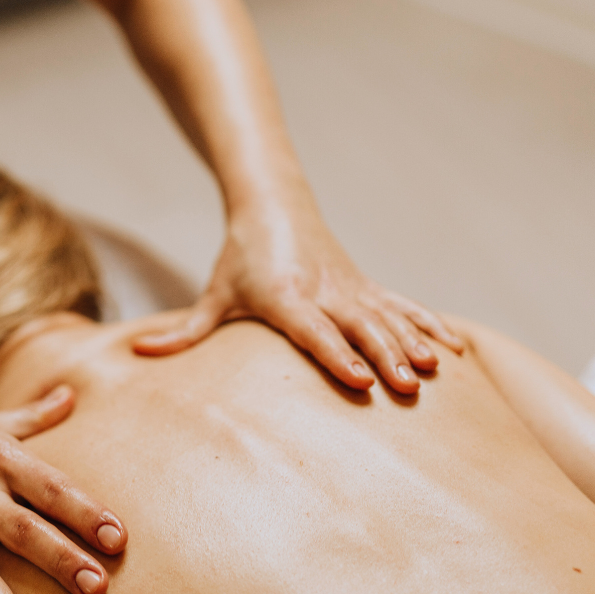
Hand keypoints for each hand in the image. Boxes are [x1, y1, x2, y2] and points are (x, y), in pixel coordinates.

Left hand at [133, 203, 462, 393]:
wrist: (273, 207)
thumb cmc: (239, 259)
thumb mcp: (213, 294)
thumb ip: (183, 331)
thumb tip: (138, 350)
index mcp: (285, 297)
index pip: (314, 330)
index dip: (336, 353)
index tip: (359, 379)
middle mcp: (323, 291)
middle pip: (359, 326)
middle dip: (384, 356)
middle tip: (405, 386)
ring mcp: (350, 287)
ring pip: (387, 317)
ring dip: (411, 343)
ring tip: (432, 372)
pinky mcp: (366, 285)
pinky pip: (404, 306)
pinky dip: (430, 325)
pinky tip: (455, 350)